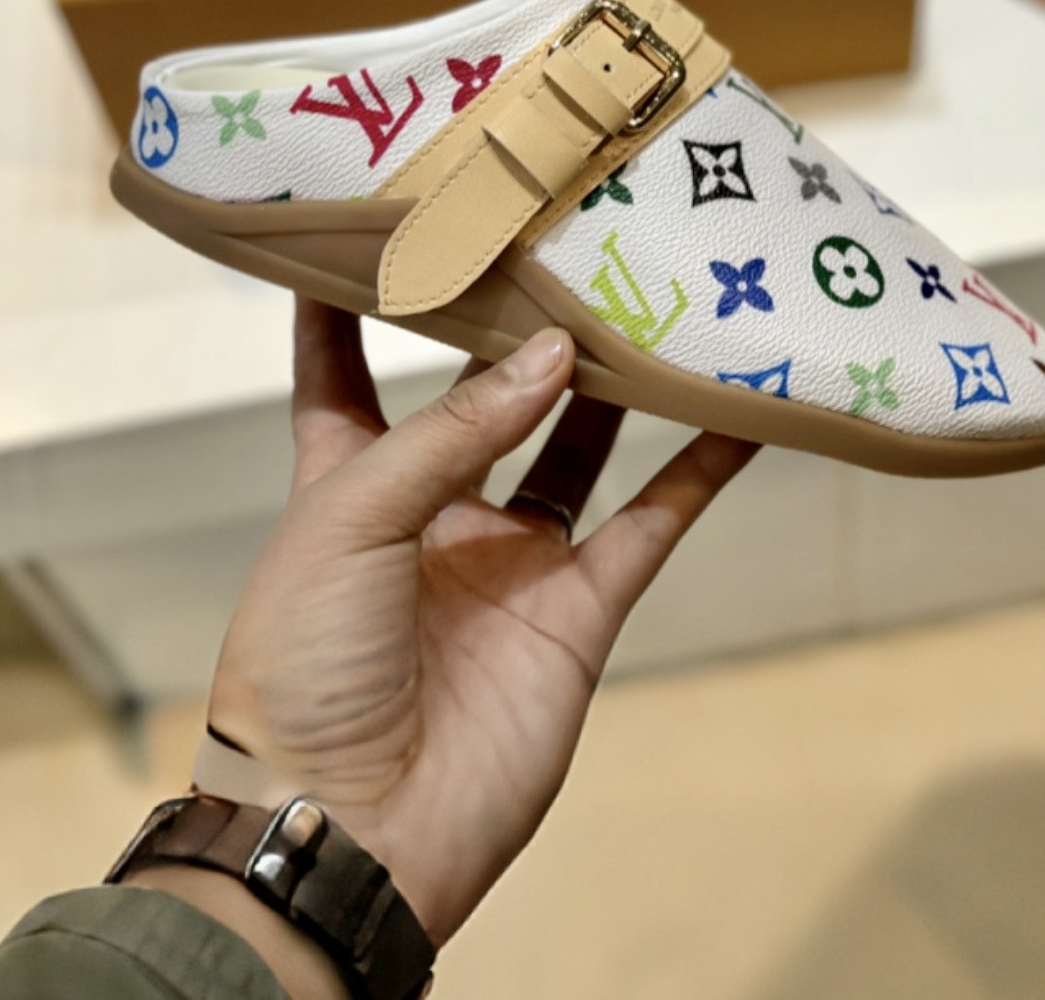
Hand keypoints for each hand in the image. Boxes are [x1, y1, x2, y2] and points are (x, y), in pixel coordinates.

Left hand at [206, 300, 755, 947]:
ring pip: (579, 444)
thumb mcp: (347, 519)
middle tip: (569, 236)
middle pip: (484, 394)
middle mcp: (431, 510)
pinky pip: (650, 524)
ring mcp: (509, 561)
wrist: (349, 827)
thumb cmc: (302, 669)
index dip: (351, 299)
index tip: (380, 216)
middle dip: (522, 324)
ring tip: (661, 294)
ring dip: (616, 380)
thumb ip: (454, 431)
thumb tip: (554, 354)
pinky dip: (700, 470)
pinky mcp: (577, 613)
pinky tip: (742, 411)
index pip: (340, 370)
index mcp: (343, 482)